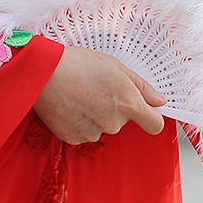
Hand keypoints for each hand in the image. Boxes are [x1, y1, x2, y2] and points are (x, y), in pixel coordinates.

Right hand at [34, 45, 165, 146]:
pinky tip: (69, 105)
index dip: (151, 117)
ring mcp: (93, 133)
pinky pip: (83, 132)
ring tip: (79, 95)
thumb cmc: (77, 64)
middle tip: (96, 88)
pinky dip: (78, 122)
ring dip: (95, 115)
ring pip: (102, 127)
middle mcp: (113, 123)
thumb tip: (160, 101)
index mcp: (128, 104)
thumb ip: (142, 87)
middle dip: (114, 108)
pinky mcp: (74, 138)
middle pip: (123, 121)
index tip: (144, 110)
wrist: (42, 73)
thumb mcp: (116, 66)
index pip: (155, 124)